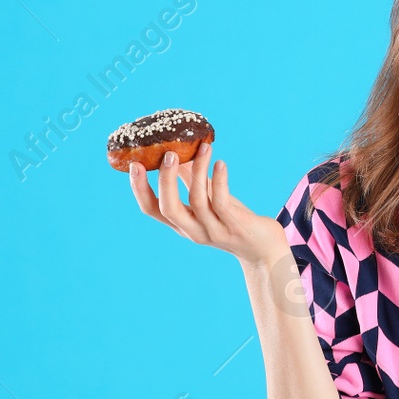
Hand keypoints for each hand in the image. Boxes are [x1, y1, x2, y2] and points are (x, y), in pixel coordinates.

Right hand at [127, 142, 285, 266]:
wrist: (264, 249)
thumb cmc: (234, 219)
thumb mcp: (209, 199)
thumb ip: (192, 180)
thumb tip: (177, 152)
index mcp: (182, 224)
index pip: (152, 209)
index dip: (140, 189)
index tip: (134, 165)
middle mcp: (193, 230)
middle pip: (168, 209)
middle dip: (164, 181)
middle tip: (167, 154)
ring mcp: (213, 230)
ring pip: (197, 201)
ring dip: (199, 171)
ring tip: (204, 148)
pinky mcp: (234, 227)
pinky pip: (222, 203)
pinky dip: (219, 181)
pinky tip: (221, 163)